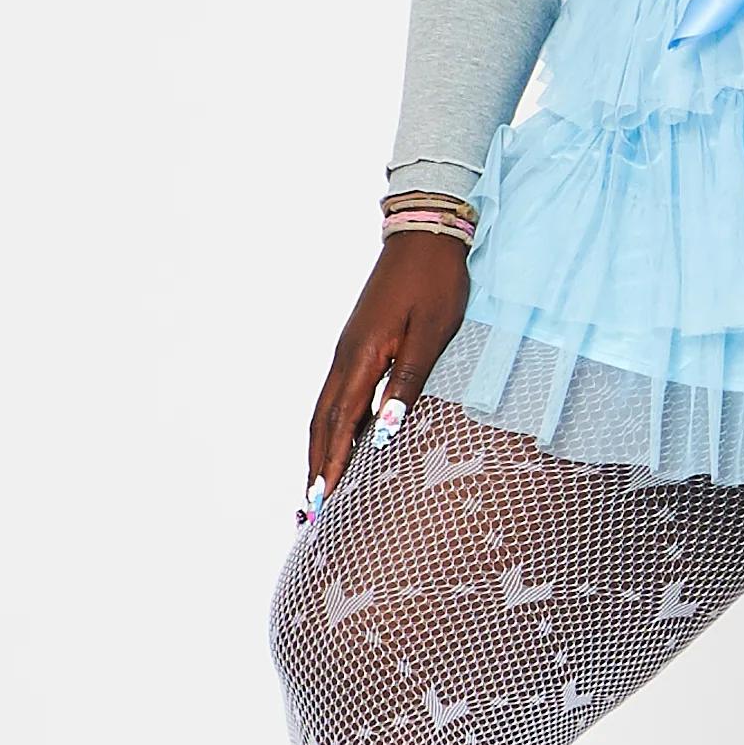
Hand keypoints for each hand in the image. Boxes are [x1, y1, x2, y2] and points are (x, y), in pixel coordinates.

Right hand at [306, 232, 470, 509]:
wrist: (424, 235)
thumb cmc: (435, 283)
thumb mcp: (430, 335)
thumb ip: (407, 383)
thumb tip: (383, 431)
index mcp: (362, 358)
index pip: (339, 424)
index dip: (329, 464)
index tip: (321, 501)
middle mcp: (346, 357)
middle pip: (321, 422)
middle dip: (314, 465)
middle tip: (308, 508)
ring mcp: (349, 350)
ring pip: (325, 409)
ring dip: (319, 448)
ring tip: (316, 484)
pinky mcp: (358, 344)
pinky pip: (338, 395)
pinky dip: (333, 426)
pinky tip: (341, 441)